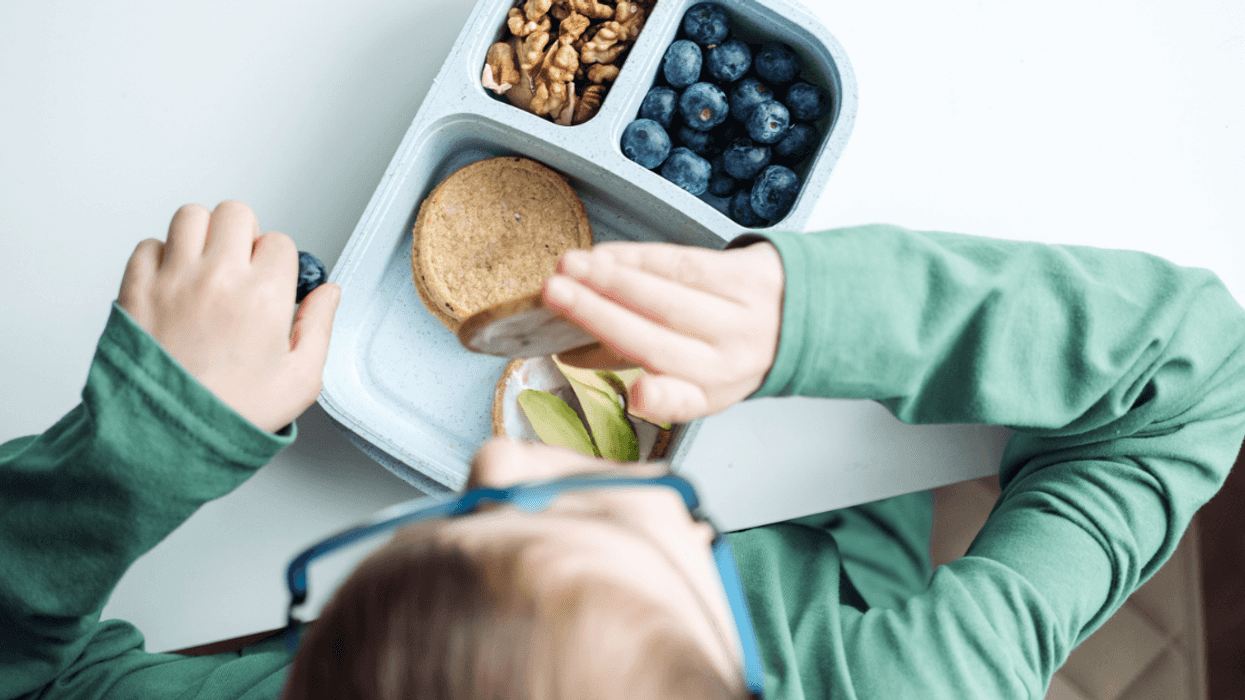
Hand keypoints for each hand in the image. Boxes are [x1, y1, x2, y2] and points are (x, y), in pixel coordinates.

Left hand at [116, 201, 340, 432]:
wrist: (168, 438)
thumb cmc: (231, 414)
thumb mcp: (300, 380)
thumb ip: (319, 327)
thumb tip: (329, 294)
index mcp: (262, 297)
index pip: (279, 242)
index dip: (279, 262)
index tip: (271, 283)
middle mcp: (217, 278)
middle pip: (235, 213)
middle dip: (244, 235)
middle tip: (241, 265)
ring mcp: (172, 281)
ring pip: (190, 217)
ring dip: (202, 236)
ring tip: (206, 266)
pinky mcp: (136, 290)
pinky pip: (148, 246)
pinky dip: (161, 257)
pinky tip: (174, 284)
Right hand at [542, 241, 783, 423]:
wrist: (798, 312)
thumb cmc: (731, 349)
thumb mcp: (698, 381)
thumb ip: (633, 366)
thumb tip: (572, 355)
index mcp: (713, 391)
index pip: (683, 401)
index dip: (661, 401)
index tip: (638, 396)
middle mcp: (730, 357)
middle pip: (658, 338)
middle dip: (600, 315)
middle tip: (554, 295)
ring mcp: (741, 313)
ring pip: (668, 295)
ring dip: (612, 278)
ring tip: (568, 267)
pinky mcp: (744, 273)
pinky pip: (682, 262)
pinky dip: (638, 257)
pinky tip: (603, 254)